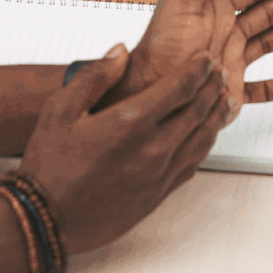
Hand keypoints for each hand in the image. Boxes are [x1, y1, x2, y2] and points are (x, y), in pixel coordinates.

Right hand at [18, 46, 227, 252]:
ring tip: (224, 100)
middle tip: (220, 73)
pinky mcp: (159, 194)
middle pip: (199, 110)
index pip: (180, 87)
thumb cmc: (49, 167)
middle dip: (213, 87)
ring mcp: (159, 174)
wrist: (47, 219)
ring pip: (203, 139)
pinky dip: (205, 145)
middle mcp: (153, 148)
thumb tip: (120, 52)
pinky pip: (193, 164)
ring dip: (217, 116)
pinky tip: (206, 136)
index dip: (198, 69)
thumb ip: (95, 77)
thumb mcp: (60, 110)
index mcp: (130, 122)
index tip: (205, 59)